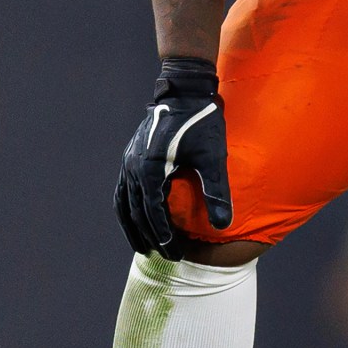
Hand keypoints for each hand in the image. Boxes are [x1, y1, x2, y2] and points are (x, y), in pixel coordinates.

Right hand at [114, 57, 232, 257]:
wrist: (185, 90)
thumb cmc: (202, 123)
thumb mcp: (213, 158)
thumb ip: (216, 192)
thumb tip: (223, 226)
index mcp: (150, 170)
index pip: (154, 214)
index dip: (164, 237)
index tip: (174, 254)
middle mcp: (133, 168)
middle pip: (136, 213)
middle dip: (150, 237)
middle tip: (166, 257)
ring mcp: (128, 161)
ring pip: (124, 203)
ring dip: (133, 227)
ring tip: (144, 247)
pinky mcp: (131, 155)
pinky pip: (123, 189)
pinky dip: (128, 208)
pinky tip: (136, 218)